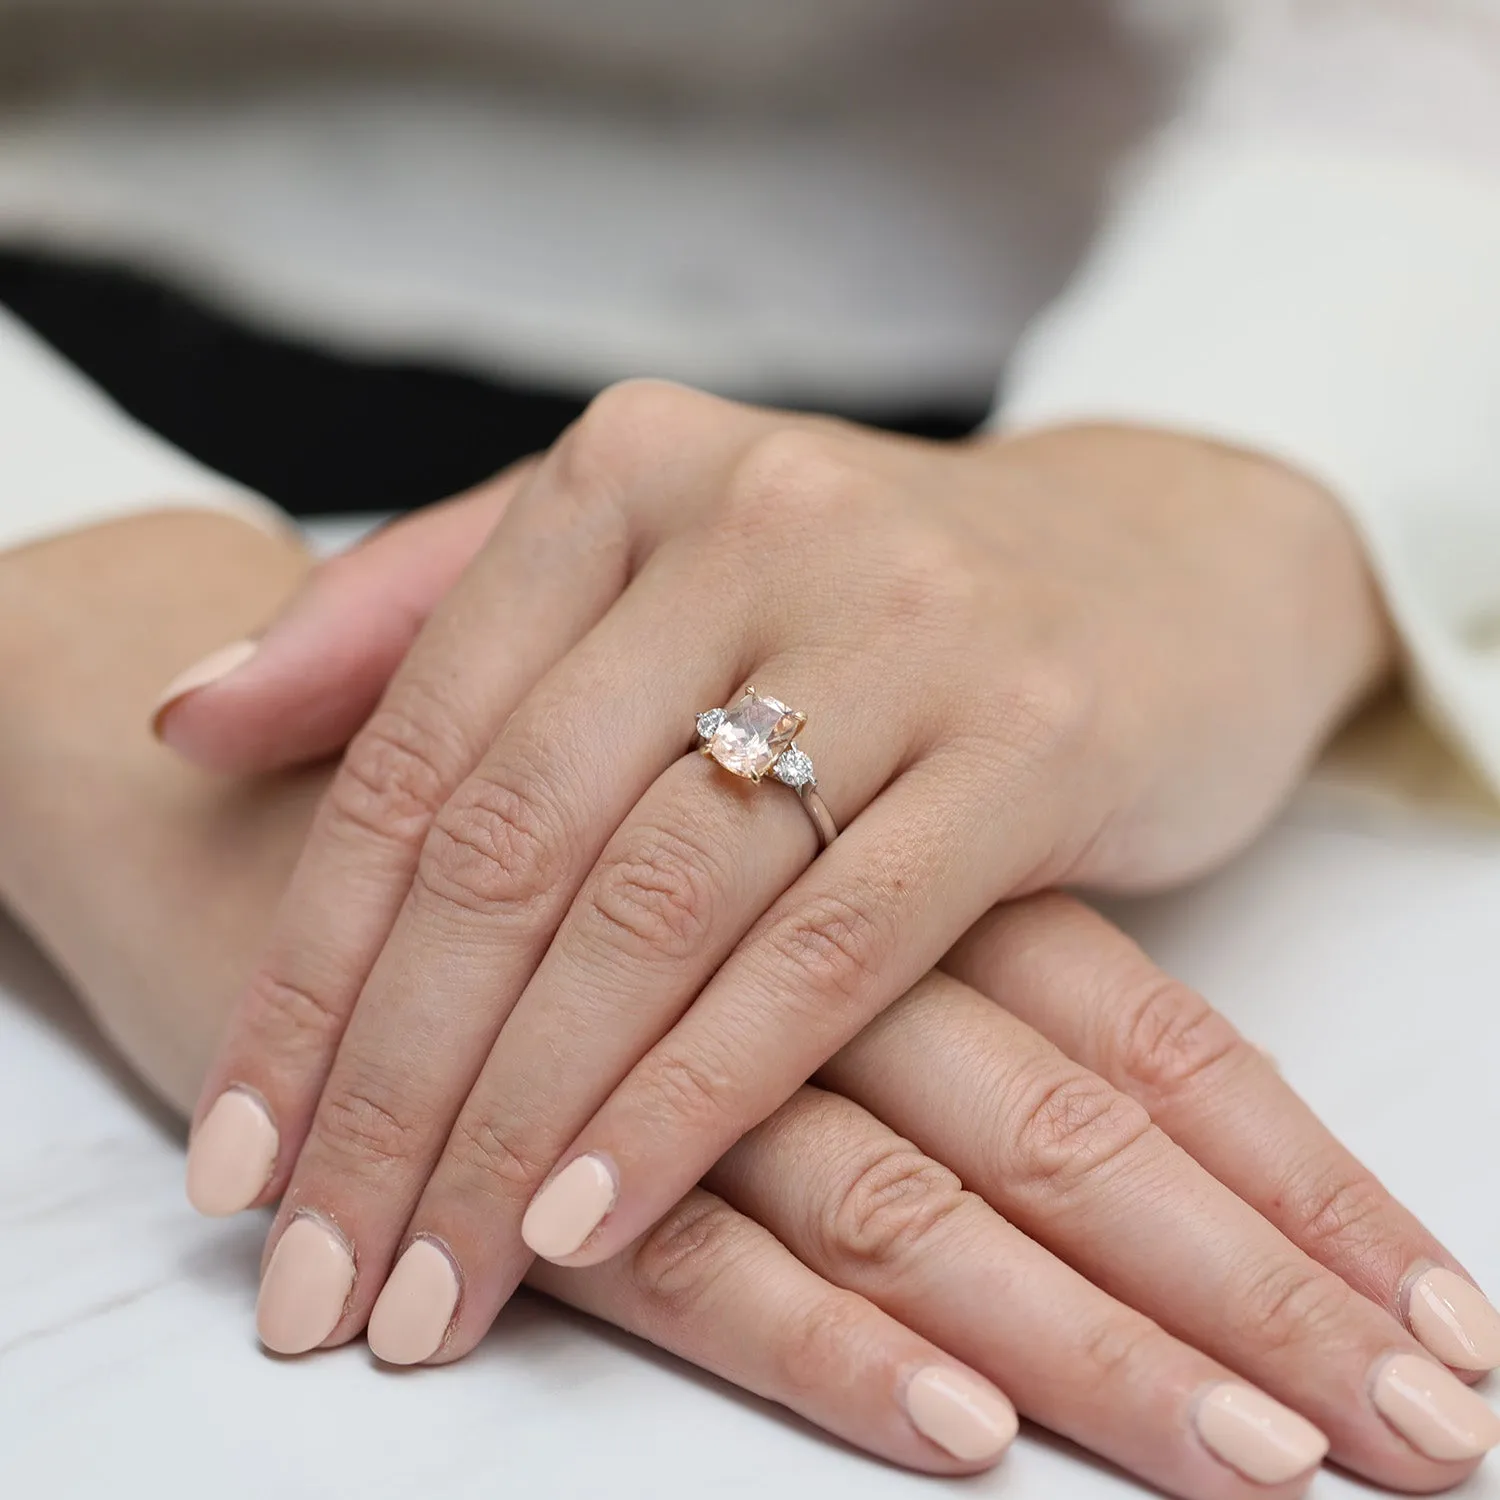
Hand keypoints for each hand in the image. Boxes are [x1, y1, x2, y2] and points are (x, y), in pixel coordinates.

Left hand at [15, 510, 1492, 1492]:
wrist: (1160, 562)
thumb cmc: (869, 592)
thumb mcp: (647, 564)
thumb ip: (423, 620)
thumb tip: (194, 724)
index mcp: (628, 473)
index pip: (418, 748)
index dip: (311, 965)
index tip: (237, 1149)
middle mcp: (751, 521)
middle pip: (518, 841)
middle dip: (397, 1082)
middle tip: (319, 1264)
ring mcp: (904, 623)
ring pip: (659, 907)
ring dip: (526, 1119)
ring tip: (436, 1276)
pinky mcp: (1034, 737)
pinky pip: (831, 948)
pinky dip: (701, 1091)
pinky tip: (602, 1213)